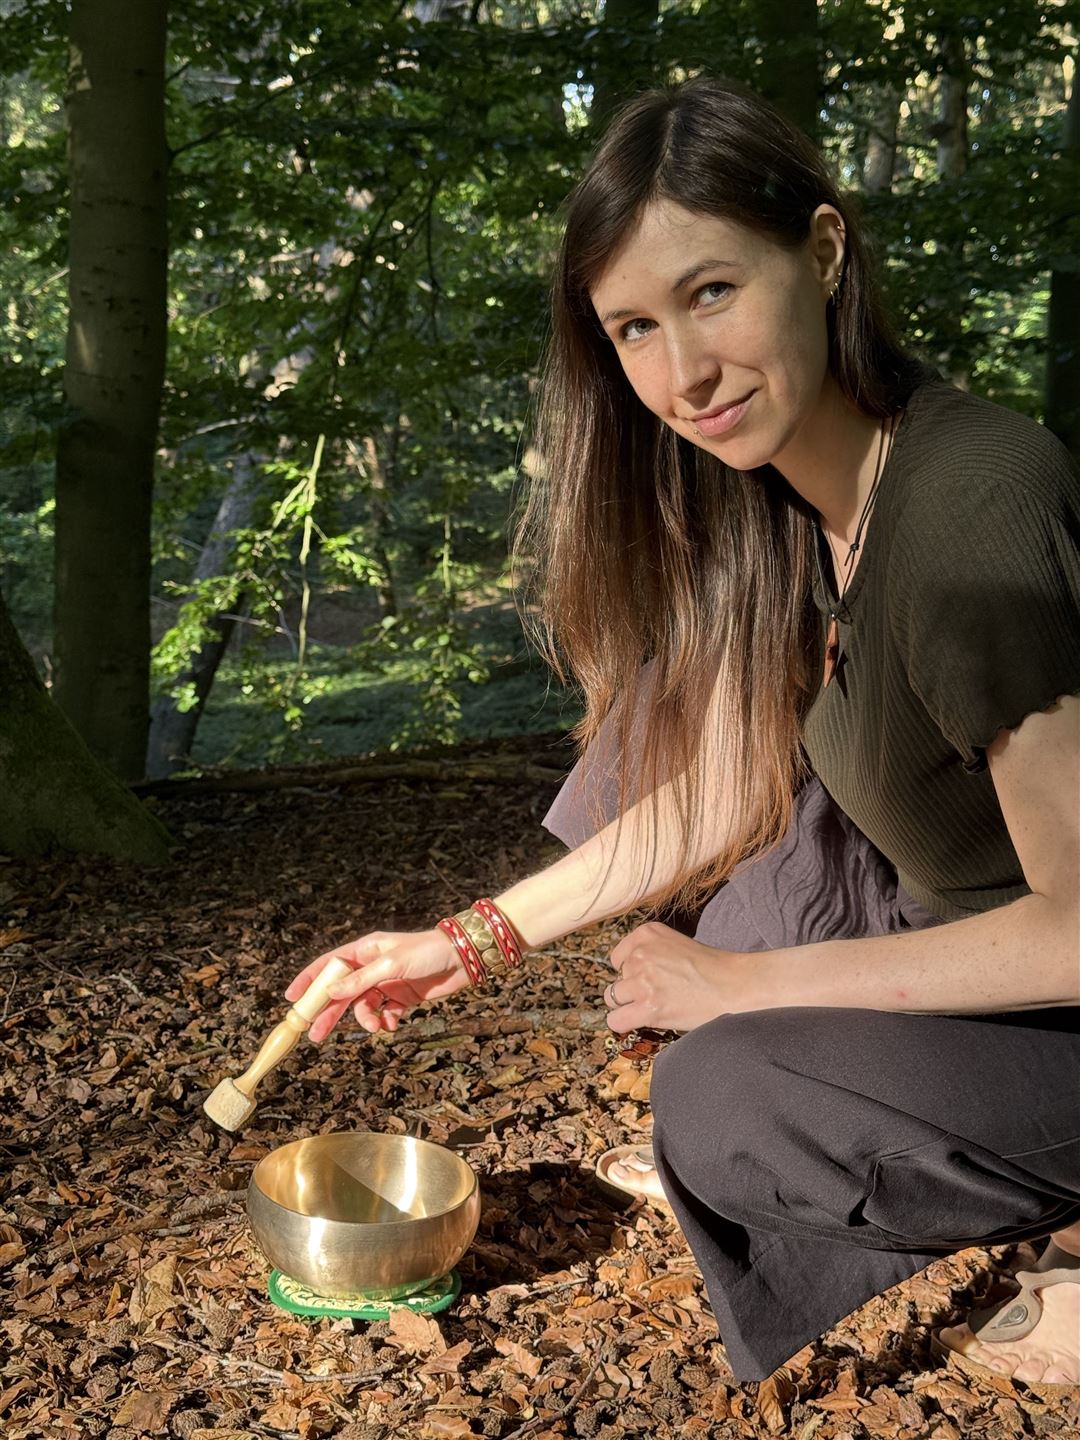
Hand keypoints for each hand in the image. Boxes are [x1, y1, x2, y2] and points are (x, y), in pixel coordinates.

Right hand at [285, 928, 469, 1042]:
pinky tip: (392, 1024)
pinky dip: (385, 1022)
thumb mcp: (391, 964)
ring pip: (363, 1007)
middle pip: (342, 992)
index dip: (309, 981)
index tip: (291, 999)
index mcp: (364, 950)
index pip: (328, 966)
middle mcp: (372, 966)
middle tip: (315, 1035)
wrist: (464, 958)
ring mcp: (386, 983)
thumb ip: (361, 980)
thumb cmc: (427, 952)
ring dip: (365, 1020)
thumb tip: (332, 992)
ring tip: (375, 1028)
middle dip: (329, 1013)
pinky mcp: (401, 997)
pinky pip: (383, 1014)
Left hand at [603, 921, 757, 1034]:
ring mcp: (643, 979)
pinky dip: (625, 1024)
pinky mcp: (648, 1006)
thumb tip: (626, 975)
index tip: (650, 979)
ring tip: (655, 1007)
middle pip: (616, 979)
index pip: (617, 958)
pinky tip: (643, 1021)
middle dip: (632, 989)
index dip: (632, 972)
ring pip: (613, 998)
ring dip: (630, 1006)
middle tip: (660, 995)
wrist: (735, 985)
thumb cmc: (712, 968)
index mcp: (647, 934)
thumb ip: (650, 953)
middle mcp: (640, 953)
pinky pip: (616, 1020)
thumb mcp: (677, 944)